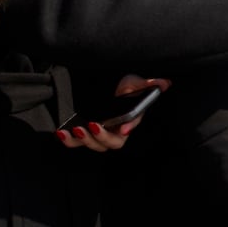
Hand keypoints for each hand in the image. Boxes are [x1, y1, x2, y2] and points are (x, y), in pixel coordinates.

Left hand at [56, 75, 171, 151]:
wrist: (102, 84)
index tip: (124, 127)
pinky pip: (76, 142)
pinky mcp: (82, 132)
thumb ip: (148, 83)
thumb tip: (165, 83)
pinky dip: (69, 141)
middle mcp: (115, 129)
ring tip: (77, 129)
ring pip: (94, 145)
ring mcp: (98, 132)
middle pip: (112, 143)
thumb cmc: (121, 84)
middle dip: (101, 137)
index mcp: (129, 119)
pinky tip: (62, 133)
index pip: (132, 125)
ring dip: (85, 141)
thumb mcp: (133, 81)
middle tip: (92, 125)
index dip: (129, 127)